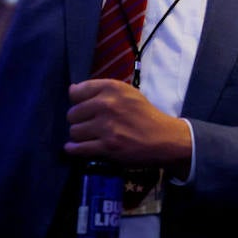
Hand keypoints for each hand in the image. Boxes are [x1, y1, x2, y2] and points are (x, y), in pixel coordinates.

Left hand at [65, 79, 192, 171]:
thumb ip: (101, 90)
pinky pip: (78, 148)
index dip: (79, 102)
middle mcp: (107, 104)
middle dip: (80, 121)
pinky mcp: (107, 146)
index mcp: (113, 88)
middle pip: (72, 114)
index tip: (88, 108)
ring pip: (74, 132)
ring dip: (80, 136)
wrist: (166, 139)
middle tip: (93, 125)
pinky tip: (80, 148)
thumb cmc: (145, 116)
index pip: (76, 92)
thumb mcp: (128, 94)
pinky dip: (76, 149)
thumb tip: (71, 90)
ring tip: (93, 137)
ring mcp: (107, 127)